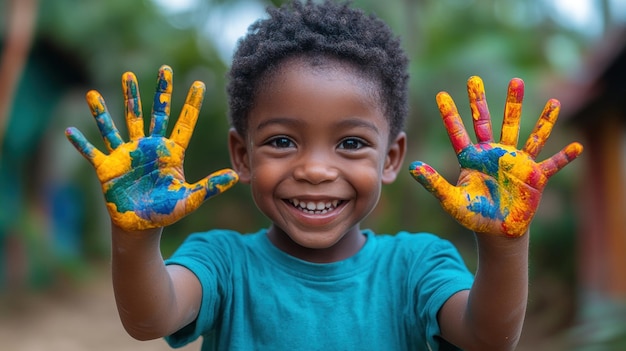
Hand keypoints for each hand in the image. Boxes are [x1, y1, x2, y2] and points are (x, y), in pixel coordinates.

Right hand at [65, 65, 237, 230]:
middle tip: (164, 69)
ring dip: (111, 106)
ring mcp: (127, 155)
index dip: (192, 104)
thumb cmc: (166, 212)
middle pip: (155, 113)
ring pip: (120, 124)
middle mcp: (149, 147)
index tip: (201, 83)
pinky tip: (70, 131)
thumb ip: (210, 187)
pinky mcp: (107, 167)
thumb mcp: (190, 199)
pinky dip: (81, 144)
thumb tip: (234, 177)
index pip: (184, 124)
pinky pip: (92, 152)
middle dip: (159, 92)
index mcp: (170, 153)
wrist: (141, 226)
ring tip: (104, 87)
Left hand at [409, 76, 581, 236]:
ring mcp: (516, 163)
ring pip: (527, 134)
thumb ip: (433, 183)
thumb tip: (412, 168)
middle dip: (484, 101)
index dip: (450, 114)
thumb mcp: (450, 200)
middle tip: (476, 79)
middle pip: (489, 122)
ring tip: (551, 98)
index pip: (459, 132)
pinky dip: (564, 158)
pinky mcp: (534, 177)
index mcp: (473, 159)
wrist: (496, 232)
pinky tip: (577, 148)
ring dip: (540, 118)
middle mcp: (494, 154)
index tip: (441, 94)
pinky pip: (552, 165)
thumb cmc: (473, 215)